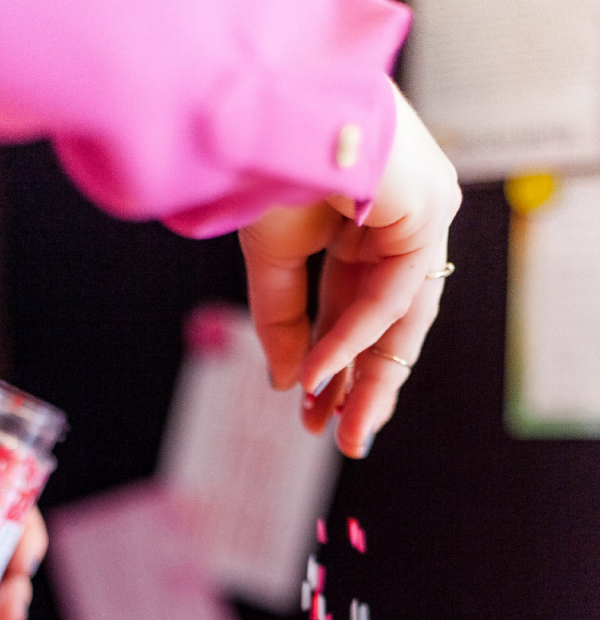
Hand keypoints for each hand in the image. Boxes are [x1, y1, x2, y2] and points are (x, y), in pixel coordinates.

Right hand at [239, 81, 460, 457]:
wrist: (267, 103)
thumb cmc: (269, 161)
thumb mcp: (269, 260)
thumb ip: (284, 323)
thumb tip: (290, 385)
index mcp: (363, 228)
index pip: (355, 311)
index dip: (333, 365)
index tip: (311, 413)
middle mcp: (398, 227)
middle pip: (387, 324)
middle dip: (362, 386)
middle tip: (344, 440)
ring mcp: (420, 219)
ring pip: (401, 319)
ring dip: (371, 379)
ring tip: (349, 435)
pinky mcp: (426, 212)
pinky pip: (388, 294)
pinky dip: (353, 337)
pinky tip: (319, 377)